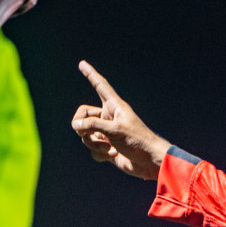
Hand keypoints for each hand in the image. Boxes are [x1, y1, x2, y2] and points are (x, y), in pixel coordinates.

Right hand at [72, 63, 171, 179]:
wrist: (150, 163)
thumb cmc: (138, 141)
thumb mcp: (115, 130)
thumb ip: (92, 125)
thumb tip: (75, 125)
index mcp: (114, 106)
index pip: (100, 86)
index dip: (91, 75)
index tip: (82, 63)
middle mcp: (109, 117)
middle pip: (83, 115)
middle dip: (82, 126)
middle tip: (85, 133)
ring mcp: (107, 133)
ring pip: (85, 134)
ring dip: (94, 143)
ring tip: (109, 147)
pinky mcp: (107, 147)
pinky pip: (92, 149)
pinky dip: (100, 154)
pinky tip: (113, 155)